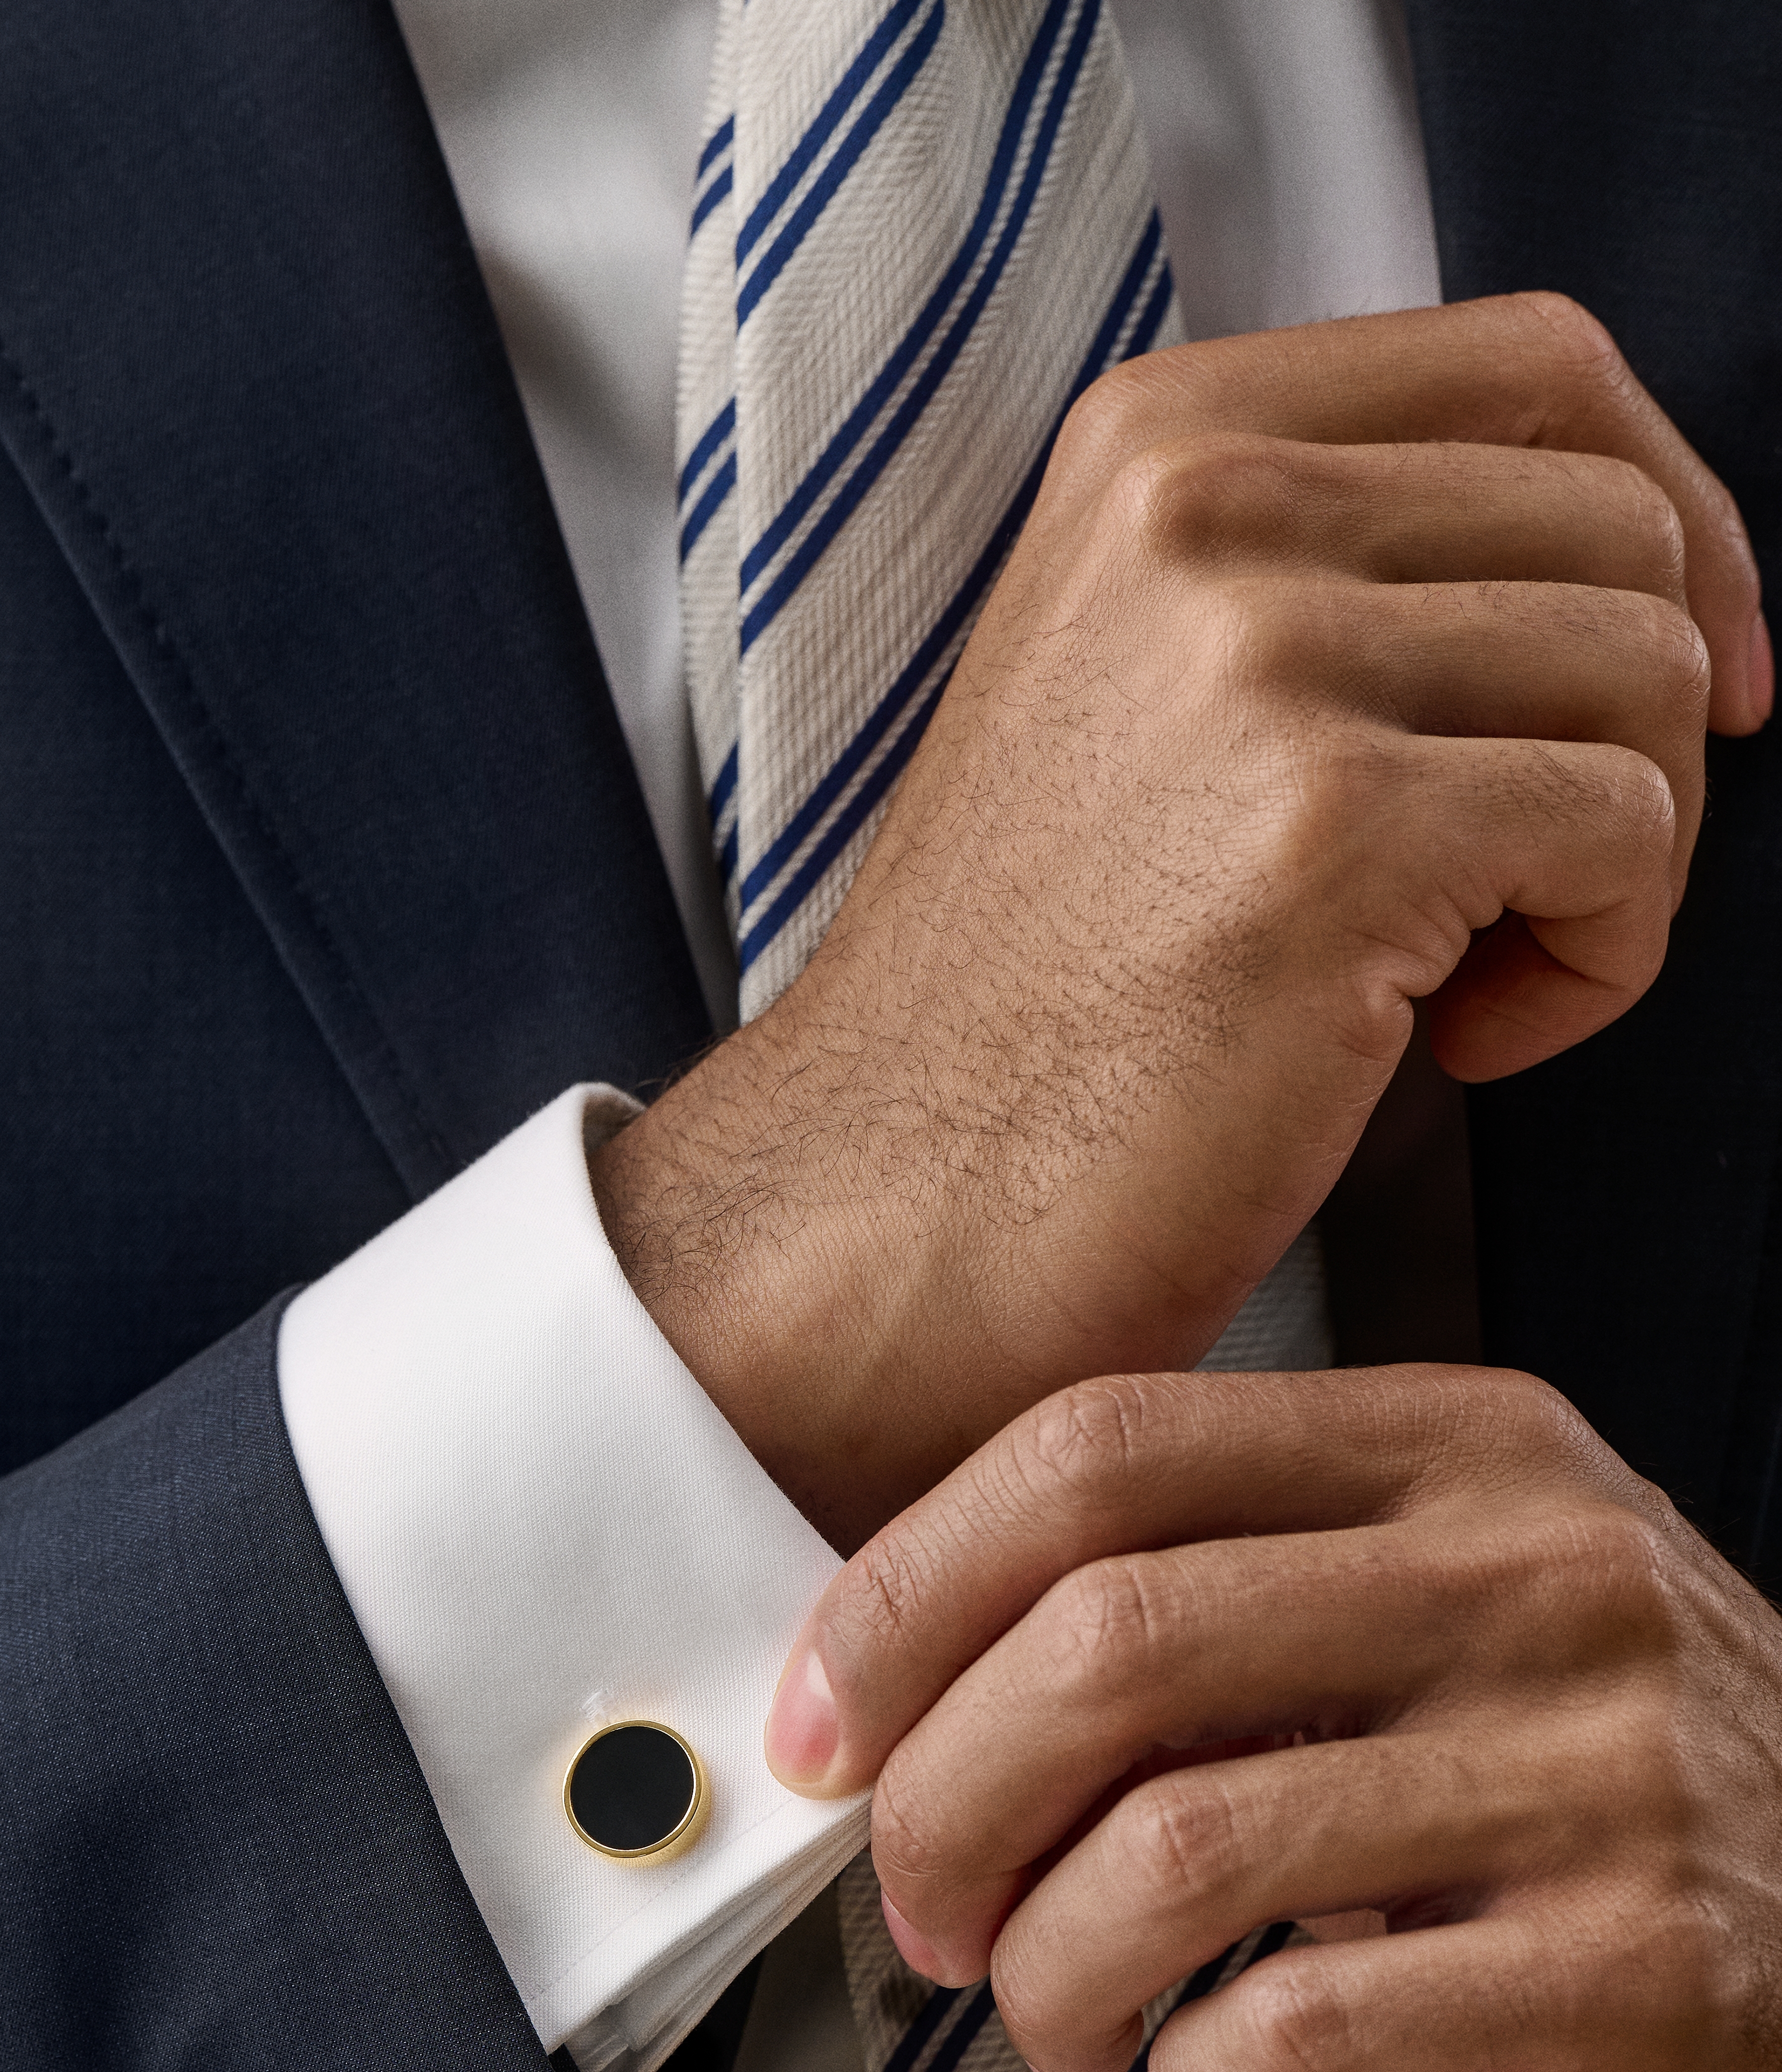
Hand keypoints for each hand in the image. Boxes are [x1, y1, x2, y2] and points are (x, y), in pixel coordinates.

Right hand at [593, 294, 1770, 1548]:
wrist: (892, 1196)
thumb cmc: (1036, 988)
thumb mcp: (1138, 684)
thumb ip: (1325, 565)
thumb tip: (1622, 557)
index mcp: (1150, 447)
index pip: (1533, 363)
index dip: (1668, 506)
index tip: (1690, 650)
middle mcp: (1199, 506)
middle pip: (1621, 526)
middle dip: (1640, 725)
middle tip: (1523, 885)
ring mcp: (1261, 659)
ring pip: (1653, 675)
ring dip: (1620, 856)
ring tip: (1465, 972)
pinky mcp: (1339, 827)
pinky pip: (1633, 831)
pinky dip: (1600, 964)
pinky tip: (1458, 1040)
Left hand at [767, 1364, 1781, 2071]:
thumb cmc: (1585, 1780)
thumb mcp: (1428, 1616)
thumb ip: (1210, 1602)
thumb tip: (906, 1685)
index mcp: (1450, 1449)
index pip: (1096, 1451)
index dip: (910, 1591)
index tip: (824, 1725)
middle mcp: (1532, 1572)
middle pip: (1110, 1644)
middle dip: (944, 1800)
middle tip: (922, 1906)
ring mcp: (1598, 1766)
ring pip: (1178, 1847)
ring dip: (1047, 1964)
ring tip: (1049, 2018)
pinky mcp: (1639, 1970)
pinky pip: (1307, 2022)